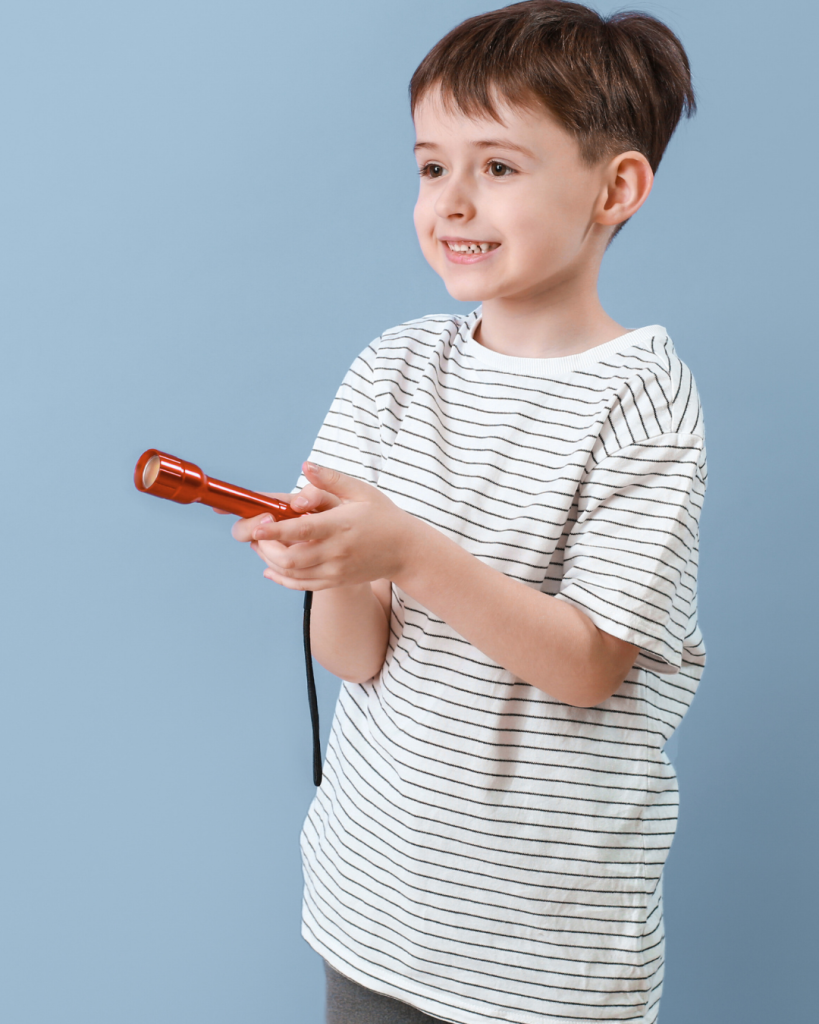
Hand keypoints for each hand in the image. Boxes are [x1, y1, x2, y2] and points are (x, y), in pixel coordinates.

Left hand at [232, 462, 417, 590]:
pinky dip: (282, 579)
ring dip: (269, 561)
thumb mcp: (362, 491)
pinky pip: (302, 585)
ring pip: (292, 574)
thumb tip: (306, 466)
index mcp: (340, 526)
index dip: (275, 530)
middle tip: (256, 533)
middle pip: (290, 558)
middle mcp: (336, 552)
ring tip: (260, 546)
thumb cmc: (383, 516)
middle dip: (266, 548)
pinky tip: (269, 569)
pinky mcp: (335, 581)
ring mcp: (335, 570)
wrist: (405, 551)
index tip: (257, 526)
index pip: (301, 531)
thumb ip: (331, 479)